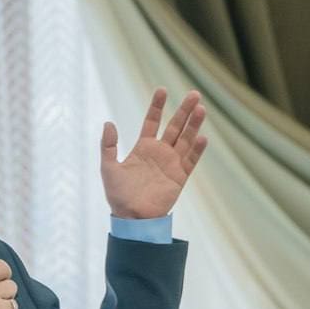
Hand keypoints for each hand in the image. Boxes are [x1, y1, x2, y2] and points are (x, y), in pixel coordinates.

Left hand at [101, 88, 207, 218]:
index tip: (162, 90)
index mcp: (143, 148)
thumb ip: (108, 146)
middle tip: (194, 94)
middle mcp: (159, 153)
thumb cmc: (118, 195)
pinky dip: (197, 149)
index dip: (157, 106)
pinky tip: (201, 137)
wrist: (132, 218)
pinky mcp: (179, 177)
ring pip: (185, 140)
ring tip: (201, 109)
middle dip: (184, 110)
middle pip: (175, 127)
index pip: (152, 122)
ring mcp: (171, 164)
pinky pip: (190, 160)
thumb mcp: (108, 168)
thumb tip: (108, 123)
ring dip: (193, 125)